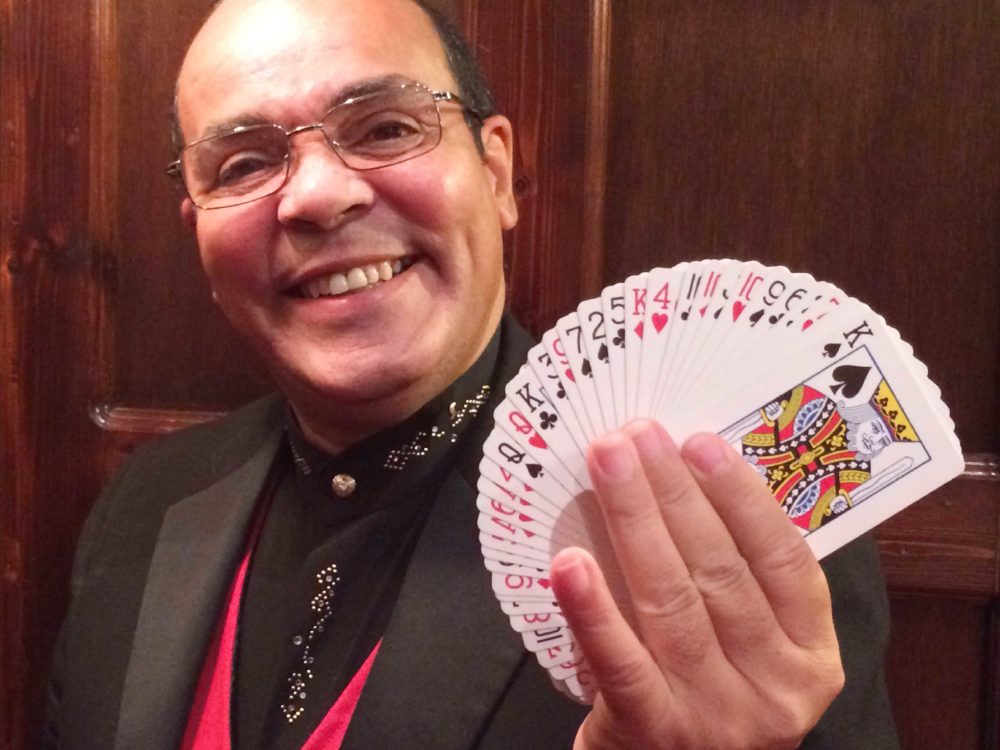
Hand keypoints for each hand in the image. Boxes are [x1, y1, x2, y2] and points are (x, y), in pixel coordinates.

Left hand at [549, 420, 843, 749]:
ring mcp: (716, 716)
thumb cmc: (706, 695)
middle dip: (674, 493)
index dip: (742, 496)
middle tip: (637, 435)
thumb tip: (684, 476)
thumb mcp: (748, 647)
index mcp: (810, 656)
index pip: (784, 560)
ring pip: (672, 602)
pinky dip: (592, 608)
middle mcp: (774, 688)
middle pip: (721, 571)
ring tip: (608, 464)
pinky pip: (620, 662)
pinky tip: (568, 562)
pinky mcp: (654, 733)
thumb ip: (737, 583)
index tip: (700, 443)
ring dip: (635, 522)